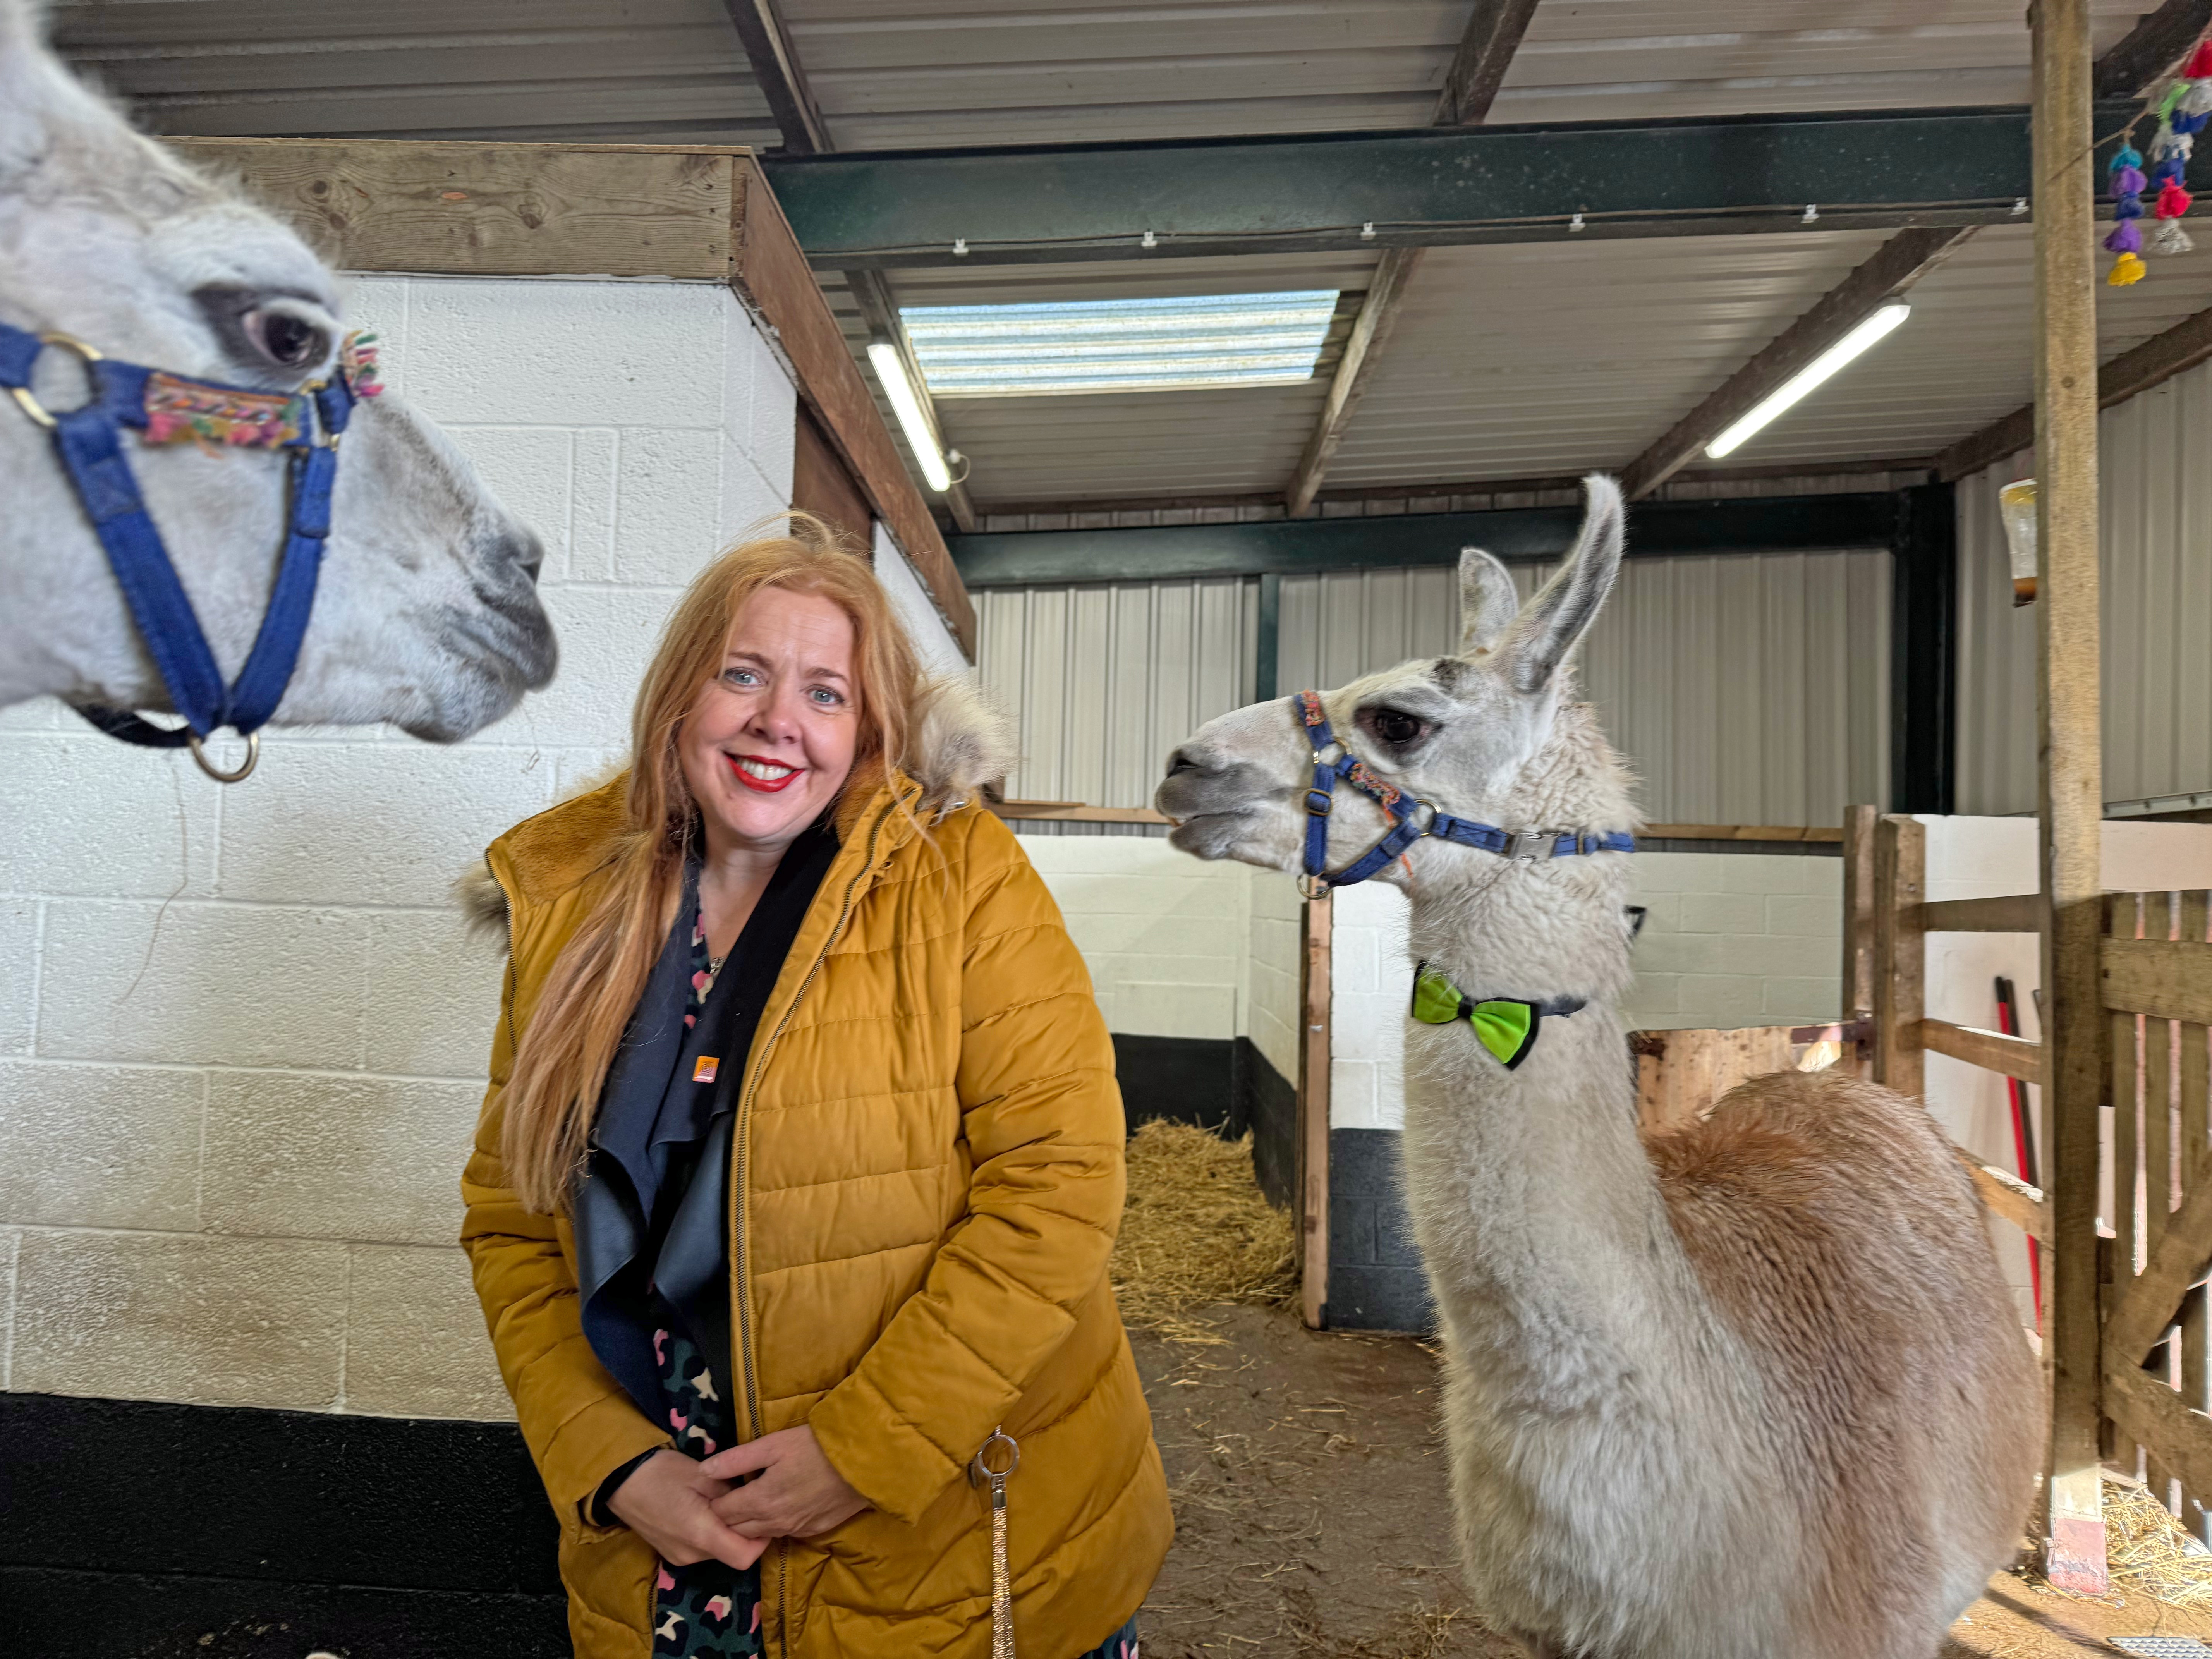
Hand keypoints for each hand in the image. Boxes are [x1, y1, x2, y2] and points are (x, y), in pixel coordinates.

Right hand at [605, 1449, 769, 1570]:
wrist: (620, 1481)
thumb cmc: (662, 1472)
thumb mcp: (704, 1475)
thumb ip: (732, 1493)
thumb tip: (751, 1502)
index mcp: (701, 1534)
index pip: (744, 1557)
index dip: (761, 1541)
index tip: (764, 1517)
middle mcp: (691, 1554)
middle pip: (732, 1553)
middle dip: (744, 1532)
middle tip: (747, 1504)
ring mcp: (679, 1557)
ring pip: (717, 1551)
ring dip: (725, 1532)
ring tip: (722, 1503)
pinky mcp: (671, 1553)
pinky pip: (701, 1549)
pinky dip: (710, 1534)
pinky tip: (704, 1510)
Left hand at [699, 1426, 869, 1539]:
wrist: (864, 1461)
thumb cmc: (816, 1446)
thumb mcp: (773, 1444)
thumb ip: (736, 1460)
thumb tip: (703, 1470)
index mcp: (761, 1500)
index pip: (722, 1512)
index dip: (714, 1501)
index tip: (715, 1488)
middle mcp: (775, 1522)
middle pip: (737, 1529)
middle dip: (727, 1516)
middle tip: (730, 1495)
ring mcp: (796, 1529)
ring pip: (760, 1534)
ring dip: (750, 1522)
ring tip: (752, 1501)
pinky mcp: (814, 1531)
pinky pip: (785, 1533)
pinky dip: (775, 1524)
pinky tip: (780, 1506)